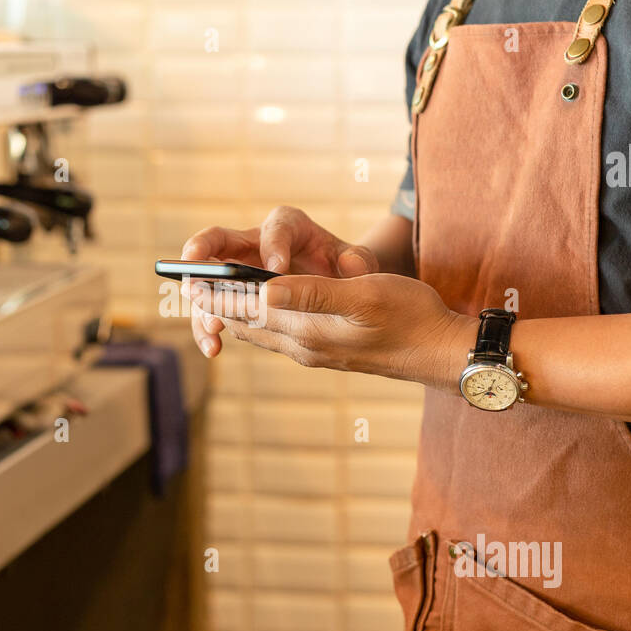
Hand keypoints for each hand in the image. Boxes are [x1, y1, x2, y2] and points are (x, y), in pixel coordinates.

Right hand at [182, 206, 379, 357]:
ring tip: (212, 328)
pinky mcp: (233, 297)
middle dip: (204, 254)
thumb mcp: (358, 260)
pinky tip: (213, 348)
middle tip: (195, 272)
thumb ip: (359, 260)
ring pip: (208, 278)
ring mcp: (238, 270)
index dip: (274, 246)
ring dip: (204, 302)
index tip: (277, 268)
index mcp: (288, 226)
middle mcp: (255, 242)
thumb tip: (351, 265)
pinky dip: (211, 327)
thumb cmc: (346, 268)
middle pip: (219, 239)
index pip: (276, 229)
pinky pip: (214, 309)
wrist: (337, 287)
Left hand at [188, 271, 476, 389]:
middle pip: (247, 324)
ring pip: (262, 331)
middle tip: (187, 285)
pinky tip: (259, 310)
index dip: (217, 294)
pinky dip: (261, 319)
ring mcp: (315, 351)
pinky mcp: (327, 350)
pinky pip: (280, 334)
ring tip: (210, 297)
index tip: (188, 278)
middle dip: (218, 305)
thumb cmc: (410, 317)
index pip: (248, 311)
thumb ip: (312, 293)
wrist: (442, 352)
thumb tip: (264, 291)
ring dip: (236, 314)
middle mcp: (304, 346)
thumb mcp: (362, 296)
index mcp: (308, 331)